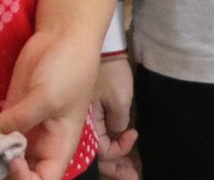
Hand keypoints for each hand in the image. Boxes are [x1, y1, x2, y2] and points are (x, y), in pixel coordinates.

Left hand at [0, 28, 100, 179]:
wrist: (62, 36)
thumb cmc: (68, 69)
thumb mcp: (47, 97)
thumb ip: (20, 119)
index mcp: (59, 147)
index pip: (45, 179)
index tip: (14, 163)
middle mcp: (41, 143)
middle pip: (23, 172)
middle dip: (5, 172)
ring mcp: (25, 127)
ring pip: (6, 155)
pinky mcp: (11, 112)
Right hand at [92, 56, 139, 179]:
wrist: (101, 46)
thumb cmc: (110, 72)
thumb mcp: (119, 99)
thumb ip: (118, 123)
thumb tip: (118, 133)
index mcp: (85, 123)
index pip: (100, 151)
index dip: (118, 152)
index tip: (132, 136)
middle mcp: (81, 125)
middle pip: (96, 156)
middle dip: (114, 168)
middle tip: (132, 176)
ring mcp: (84, 119)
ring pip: (96, 147)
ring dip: (112, 160)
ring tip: (129, 170)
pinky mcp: (88, 111)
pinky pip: (97, 135)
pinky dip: (110, 144)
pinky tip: (120, 146)